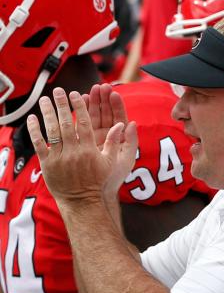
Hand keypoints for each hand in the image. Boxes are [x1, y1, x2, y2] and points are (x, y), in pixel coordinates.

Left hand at [25, 86, 137, 205]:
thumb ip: (114, 141)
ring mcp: (59, 157)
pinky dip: (34, 131)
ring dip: (47, 113)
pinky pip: (39, 144)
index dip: (79, 107)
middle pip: (66, 123)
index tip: (76, 94)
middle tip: (58, 91)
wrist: (83, 201)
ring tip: (44, 99)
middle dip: (62, 105)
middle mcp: (74, 152)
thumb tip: (123, 123)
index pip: (84, 122)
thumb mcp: (113, 163)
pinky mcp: (47, 164)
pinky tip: (32, 118)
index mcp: (89, 149)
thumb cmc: (99, 181)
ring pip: (51, 131)